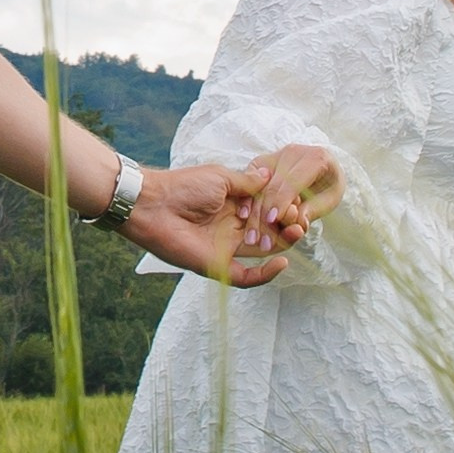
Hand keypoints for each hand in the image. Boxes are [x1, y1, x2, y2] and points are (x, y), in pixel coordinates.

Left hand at [119, 163, 290, 285]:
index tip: (296, 200)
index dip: (282, 207)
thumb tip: (271, 175)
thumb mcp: (221, 178)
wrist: (154, 204)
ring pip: (263, 251)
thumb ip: (247, 183)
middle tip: (299, 219)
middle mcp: (233, 227)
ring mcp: (227, 247)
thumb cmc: (183, 186)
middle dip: (287, 225)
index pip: (266, 210)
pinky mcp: (219, 265)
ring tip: (296, 232)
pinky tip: (282, 262)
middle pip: (269, 230)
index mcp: (234, 205)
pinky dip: (266, 274)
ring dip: (283, 244)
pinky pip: (247, 277)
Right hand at [234, 143, 344, 259]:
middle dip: (265, 214)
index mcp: (316, 158)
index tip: (273, 220)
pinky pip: (250, 181)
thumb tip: (299, 224)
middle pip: (273, 185)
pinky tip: (244, 217)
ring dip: (253, 212)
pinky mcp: (262, 162)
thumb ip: (314, 210)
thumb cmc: (329, 185)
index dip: (282, 200)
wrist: (324, 168)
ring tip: (252, 237)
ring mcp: (275, 155)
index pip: (294, 181)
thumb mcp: (331, 199)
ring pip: (259, 185)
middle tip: (262, 240)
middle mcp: (293, 152)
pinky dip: (247, 200)